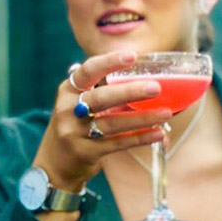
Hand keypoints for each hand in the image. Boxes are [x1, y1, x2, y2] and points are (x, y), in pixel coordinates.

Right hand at [34, 50, 172, 190]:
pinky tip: (158, 134)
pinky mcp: (85, 152)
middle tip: (156, 88)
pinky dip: (140, 138)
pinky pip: (117, 143)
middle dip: (130, 91)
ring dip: (142, 118)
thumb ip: (105, 92)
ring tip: (166, 113)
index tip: (132, 56)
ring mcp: (74, 132)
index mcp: (68, 90)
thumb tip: (148, 80)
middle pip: (102, 97)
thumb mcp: (80, 104)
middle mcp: (68, 109)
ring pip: (113, 122)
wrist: (55, 164)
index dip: (109, 62)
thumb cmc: (77, 126)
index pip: (88, 71)